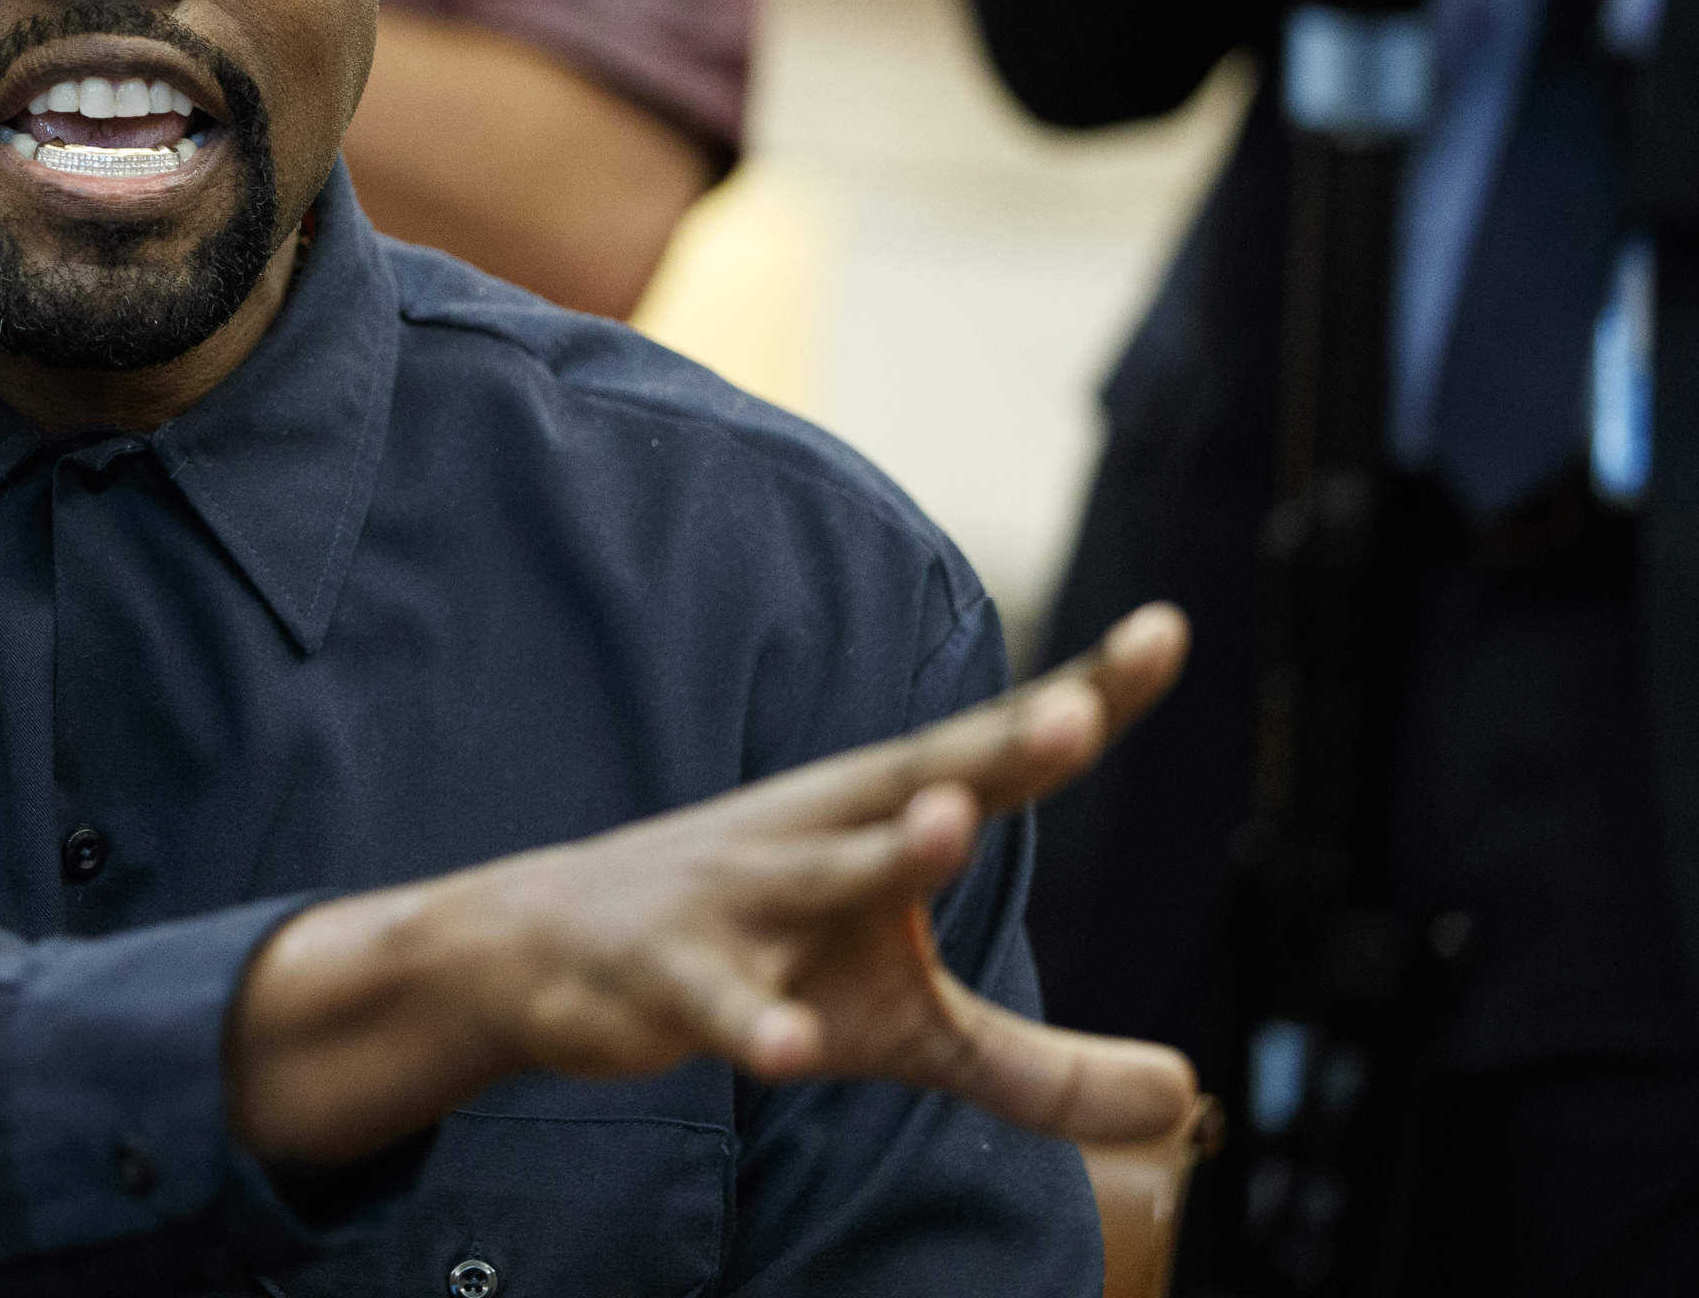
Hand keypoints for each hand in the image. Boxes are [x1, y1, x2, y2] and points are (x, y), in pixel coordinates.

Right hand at [228, 606, 1197, 1169]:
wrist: (539, 950)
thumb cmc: (754, 963)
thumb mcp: (903, 1028)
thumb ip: (1040, 1067)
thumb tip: (1188, 1100)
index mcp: (879, 820)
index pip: (995, 753)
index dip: (1084, 699)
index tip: (1165, 629)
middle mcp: (815, 836)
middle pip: (921, 783)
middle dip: (998, 749)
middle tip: (1076, 712)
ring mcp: (738, 903)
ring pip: (823, 874)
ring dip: (886, 851)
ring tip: (951, 825)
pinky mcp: (668, 977)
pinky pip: (717, 1004)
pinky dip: (748, 1022)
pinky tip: (782, 1050)